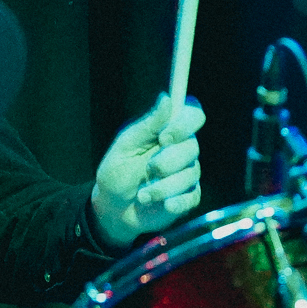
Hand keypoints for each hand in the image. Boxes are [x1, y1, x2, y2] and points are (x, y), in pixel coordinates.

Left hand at [93, 93, 204, 247]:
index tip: (165, 137)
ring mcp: (187, 173)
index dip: (185, 123)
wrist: (113, 209)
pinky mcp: (189, 196)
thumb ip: (148, 125)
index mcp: (168, 130)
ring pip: (190, 174)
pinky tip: (164, 204)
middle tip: (149, 169)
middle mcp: (183, 149)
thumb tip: (166, 98)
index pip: (193, 115)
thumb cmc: (117, 173)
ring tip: (142, 195)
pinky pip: (192, 197)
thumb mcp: (126, 147)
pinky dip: (176, 201)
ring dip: (164, 186)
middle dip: (168, 161)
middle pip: (193, 146)